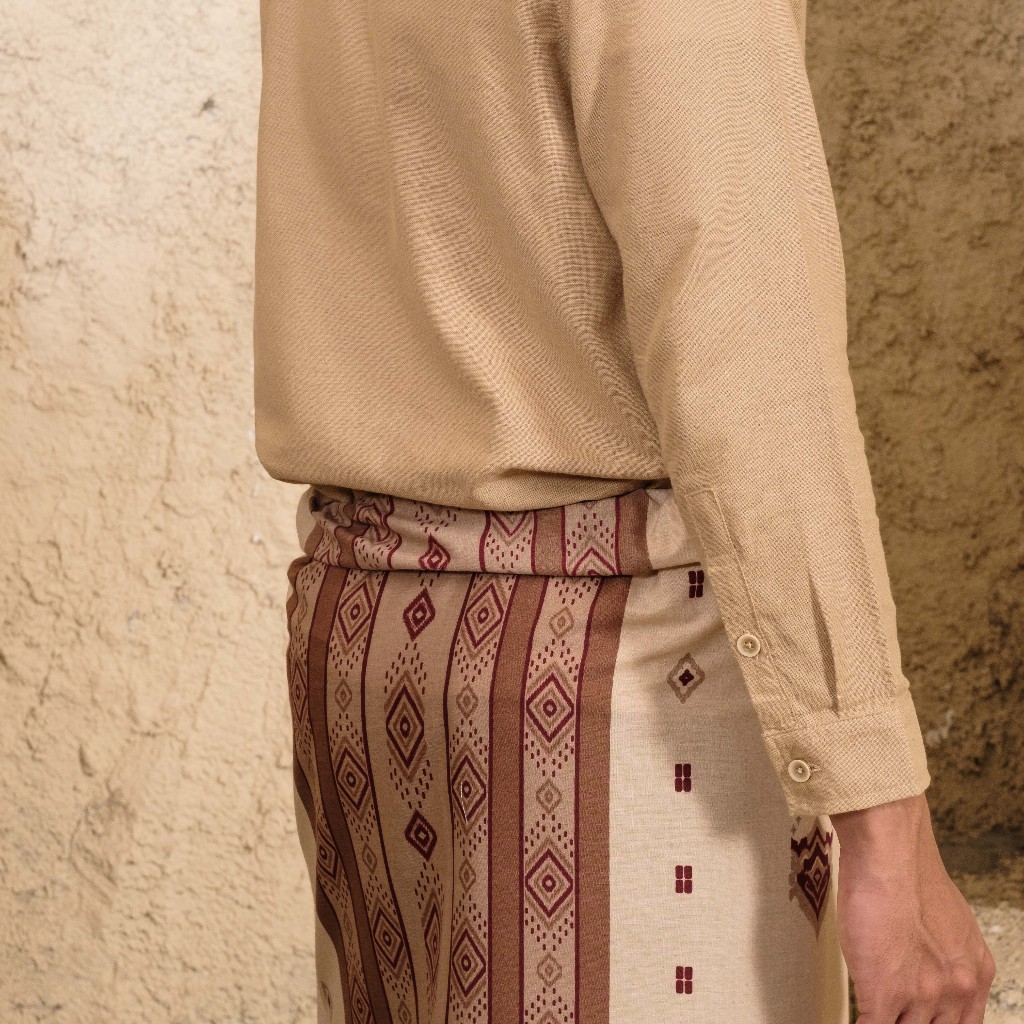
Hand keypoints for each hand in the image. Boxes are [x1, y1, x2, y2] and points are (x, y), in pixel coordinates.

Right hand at [829, 792, 996, 1023]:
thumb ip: (942, 953)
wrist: (890, 852)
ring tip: (871, 1009)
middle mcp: (956, 989)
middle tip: (895, 1012)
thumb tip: (924, 961)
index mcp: (974, 972)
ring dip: (887, 1021)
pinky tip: (854, 1017)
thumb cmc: (908, 870)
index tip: (921, 1018)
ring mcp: (920, 995)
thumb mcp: (947, 921)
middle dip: (911, 1021)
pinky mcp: (883, 992)